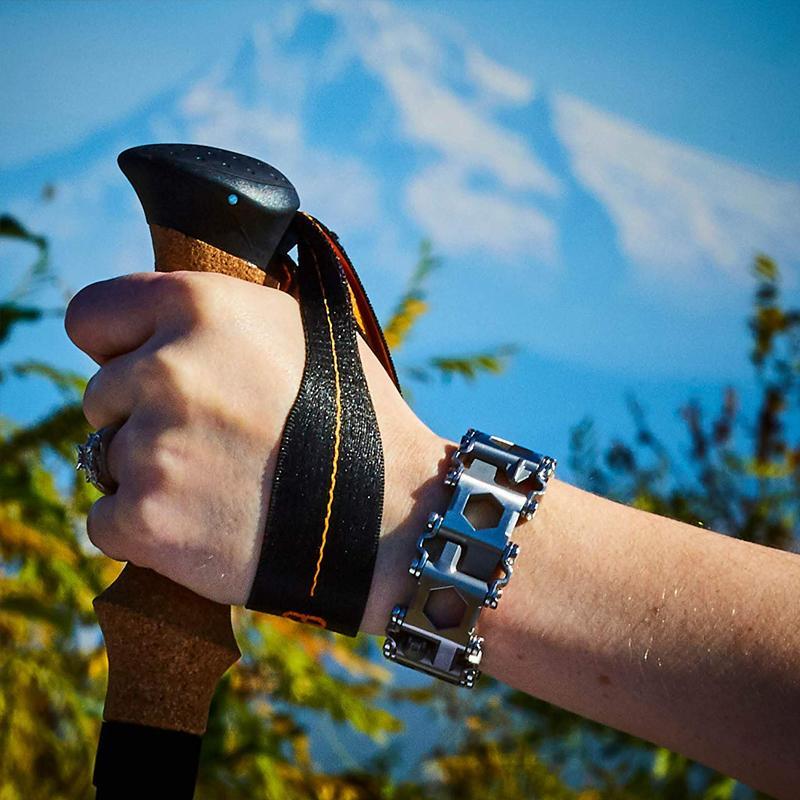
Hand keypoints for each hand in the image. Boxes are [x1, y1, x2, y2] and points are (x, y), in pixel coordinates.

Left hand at [65, 271, 442, 614]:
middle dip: (144, 416)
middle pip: (101, 395)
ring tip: (222, 486)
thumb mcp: (299, 329)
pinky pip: (106, 521)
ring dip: (150, 474)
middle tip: (215, 442)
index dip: (117, 345)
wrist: (392, 517)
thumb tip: (155, 321)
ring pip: (105, 459)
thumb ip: (217, 315)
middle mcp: (165, 369)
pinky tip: (204, 526)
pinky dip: (145, 530)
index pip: (91, 314)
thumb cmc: (354, 419)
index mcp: (199, 305)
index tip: (141, 368)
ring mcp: (152, 448)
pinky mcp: (146, 521)